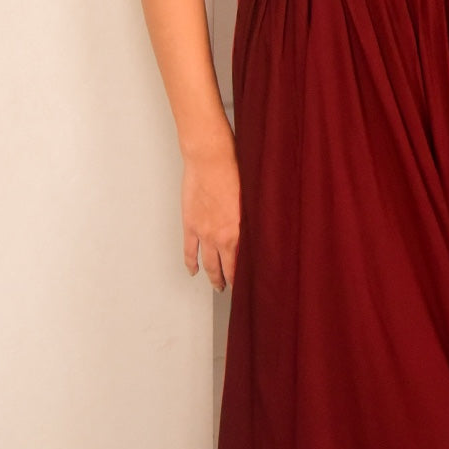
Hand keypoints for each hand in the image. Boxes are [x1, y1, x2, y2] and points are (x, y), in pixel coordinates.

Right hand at [181, 132, 240, 292]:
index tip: (251, 282)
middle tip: (233, 289)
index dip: (247, 275)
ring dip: (213, 277)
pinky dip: (191, 263)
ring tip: (217, 285)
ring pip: (209, 263)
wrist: (210, 159)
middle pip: (227, 267)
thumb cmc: (233, 170)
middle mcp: (222, 236)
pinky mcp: (190, 225)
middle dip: (230, 280)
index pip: (245, 261)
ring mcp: (204, 232)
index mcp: (240, 229)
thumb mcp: (251, 198)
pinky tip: (193, 270)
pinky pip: (189, 251)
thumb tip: (259, 232)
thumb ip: (252, 219)